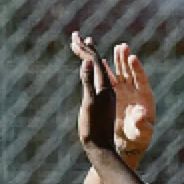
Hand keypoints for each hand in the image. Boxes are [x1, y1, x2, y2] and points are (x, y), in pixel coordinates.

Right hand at [71, 31, 117, 155]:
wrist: (101, 148)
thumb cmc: (94, 128)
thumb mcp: (89, 104)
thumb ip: (88, 82)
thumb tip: (87, 61)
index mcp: (106, 86)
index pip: (97, 61)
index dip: (86, 49)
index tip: (75, 37)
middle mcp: (108, 88)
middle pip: (98, 63)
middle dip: (87, 49)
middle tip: (75, 36)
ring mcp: (105, 94)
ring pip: (97, 70)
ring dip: (89, 57)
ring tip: (81, 46)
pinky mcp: (102, 101)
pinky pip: (96, 79)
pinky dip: (89, 70)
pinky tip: (87, 68)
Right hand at [110, 43, 155, 157]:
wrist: (130, 140)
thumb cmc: (139, 136)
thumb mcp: (141, 132)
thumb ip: (141, 123)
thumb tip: (141, 115)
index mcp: (145, 97)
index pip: (141, 79)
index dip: (137, 68)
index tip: (133, 58)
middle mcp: (135, 90)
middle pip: (131, 71)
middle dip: (127, 59)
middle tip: (123, 46)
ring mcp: (125, 90)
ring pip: (122, 72)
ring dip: (119, 60)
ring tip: (117, 47)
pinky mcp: (115, 94)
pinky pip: (111, 79)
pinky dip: (106, 70)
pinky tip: (100, 60)